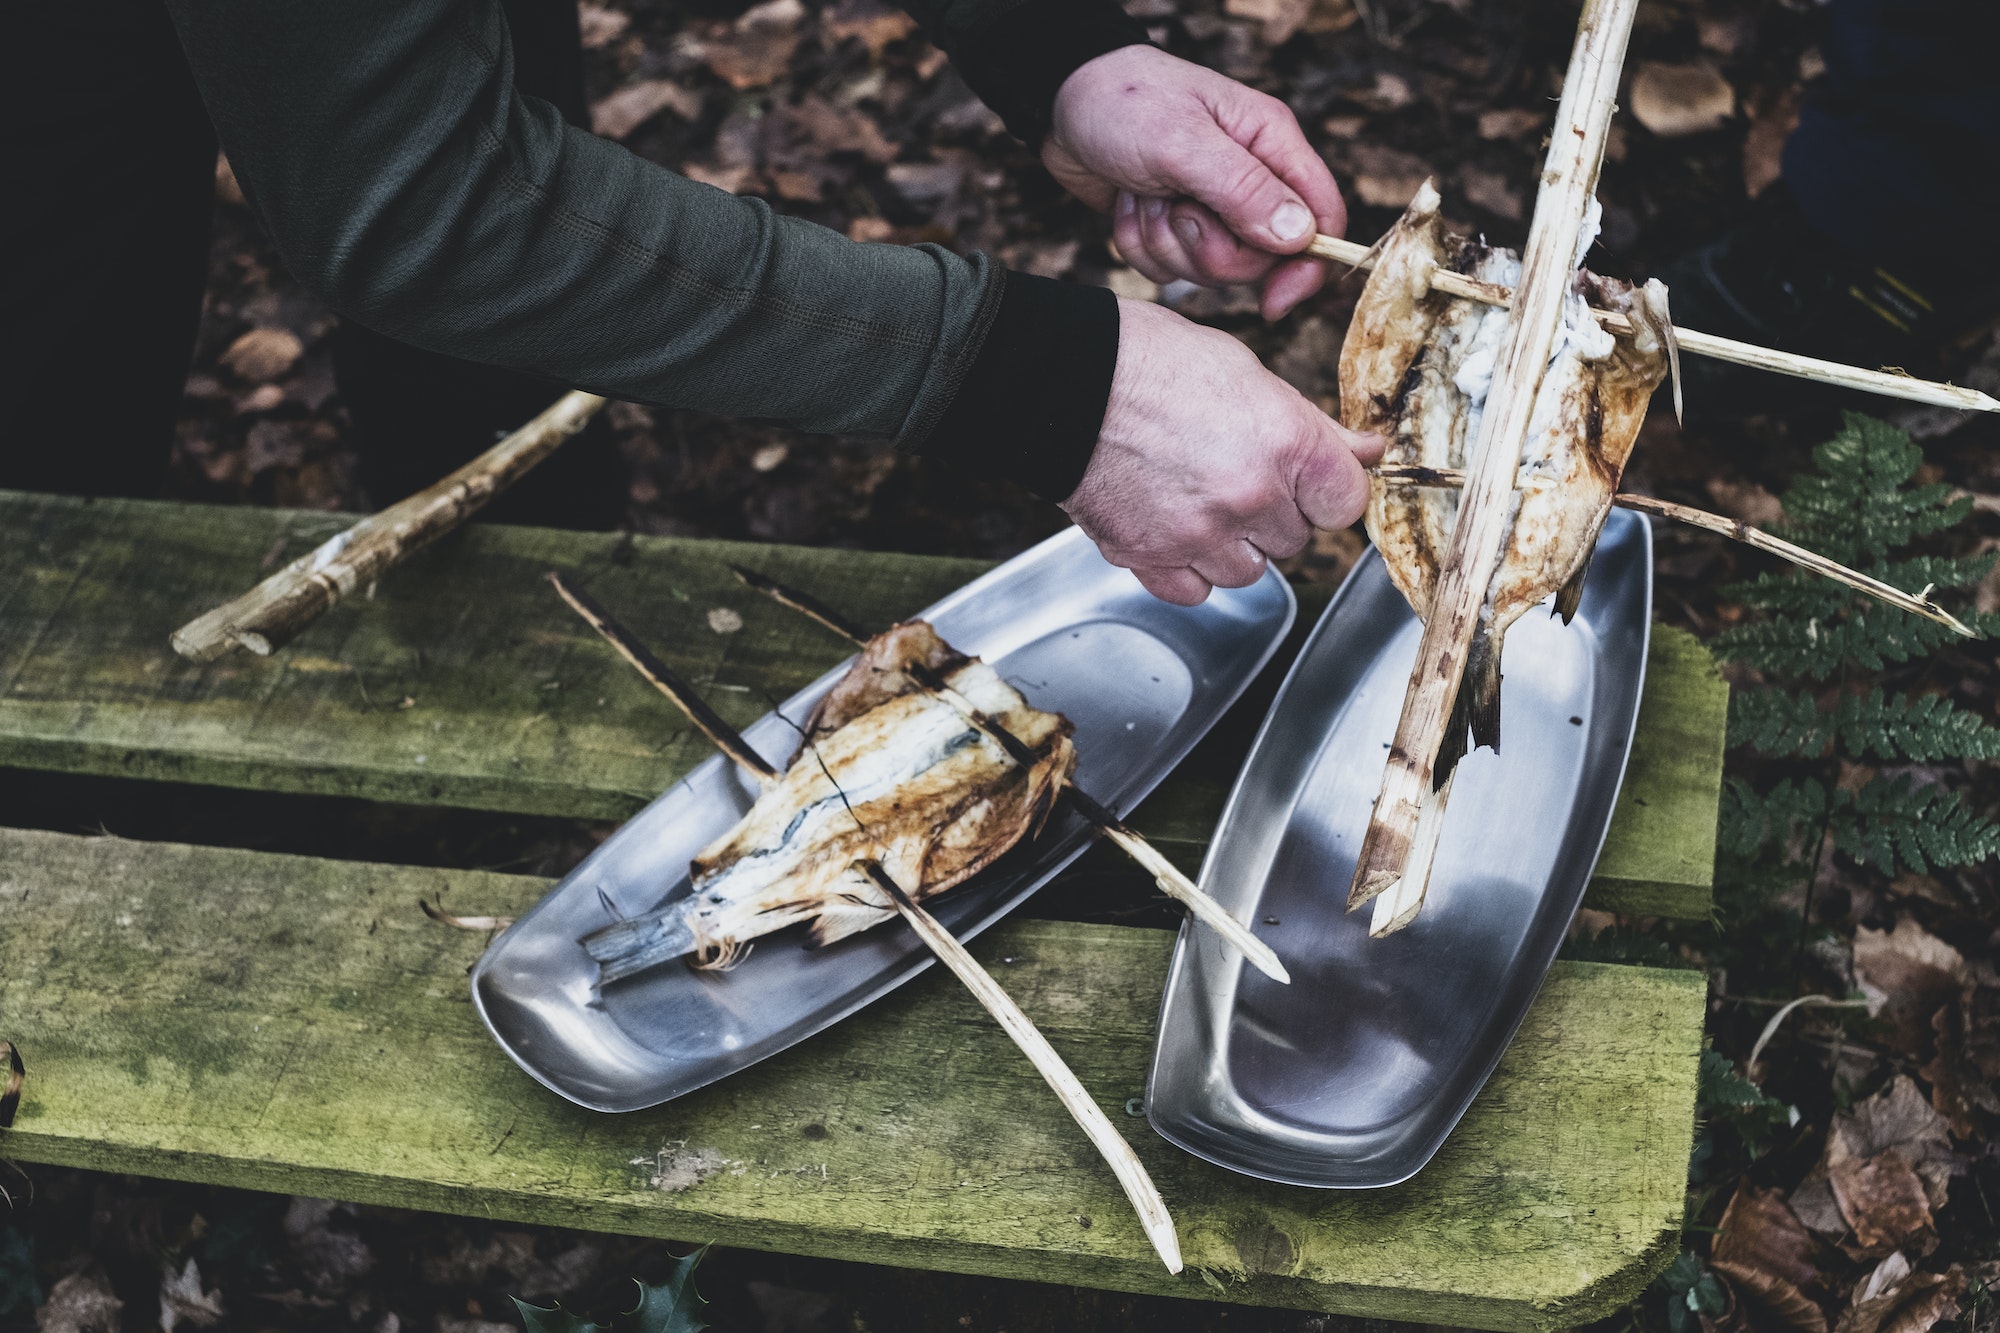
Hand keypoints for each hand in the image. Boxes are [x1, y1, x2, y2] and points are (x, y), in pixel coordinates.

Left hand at [1044, 45, 1345, 321]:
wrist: (1061, 101)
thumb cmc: (1124, 103)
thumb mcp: (1182, 144)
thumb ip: (1243, 191)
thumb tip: (1300, 237)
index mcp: (1271, 144)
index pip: (1321, 219)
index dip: (1306, 268)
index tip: (1272, 303)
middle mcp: (1250, 178)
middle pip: (1260, 259)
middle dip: (1209, 250)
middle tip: (1176, 210)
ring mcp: (1211, 205)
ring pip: (1210, 270)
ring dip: (1166, 244)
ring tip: (1144, 197)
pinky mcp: (1175, 225)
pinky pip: (1170, 269)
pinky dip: (1141, 246)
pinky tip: (1127, 206)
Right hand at [1064, 299, 1382, 604]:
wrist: (1063, 381)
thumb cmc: (1150, 361)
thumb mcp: (1247, 373)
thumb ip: (1310, 425)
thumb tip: (1364, 451)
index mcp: (1285, 444)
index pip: (1347, 503)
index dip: (1329, 489)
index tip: (1311, 480)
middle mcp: (1249, 497)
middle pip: (1295, 539)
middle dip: (1275, 512)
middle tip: (1235, 472)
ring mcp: (1198, 535)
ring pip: (1248, 572)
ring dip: (1234, 545)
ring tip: (1201, 499)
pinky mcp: (1150, 558)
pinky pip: (1194, 591)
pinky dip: (1189, 568)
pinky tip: (1174, 527)